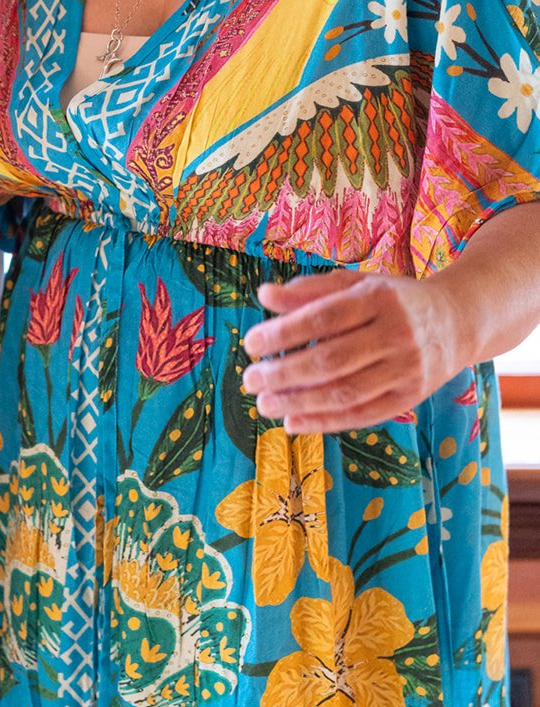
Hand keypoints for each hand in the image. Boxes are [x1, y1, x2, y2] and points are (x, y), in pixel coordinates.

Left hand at [241, 270, 462, 432]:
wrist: (457, 321)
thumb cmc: (392, 299)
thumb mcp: (356, 283)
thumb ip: (310, 290)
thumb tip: (264, 296)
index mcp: (378, 298)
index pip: (324, 317)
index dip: (285, 333)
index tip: (251, 344)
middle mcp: (396, 334)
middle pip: (332, 359)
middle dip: (285, 373)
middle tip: (250, 380)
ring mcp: (406, 369)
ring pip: (346, 392)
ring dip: (299, 402)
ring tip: (264, 405)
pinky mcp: (410, 397)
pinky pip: (363, 415)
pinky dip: (325, 422)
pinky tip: (293, 422)